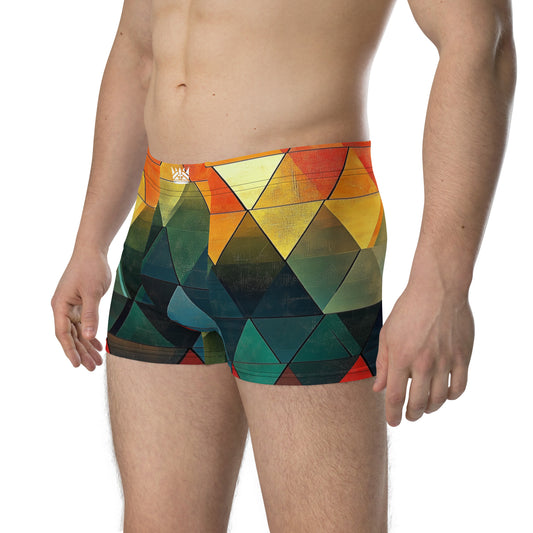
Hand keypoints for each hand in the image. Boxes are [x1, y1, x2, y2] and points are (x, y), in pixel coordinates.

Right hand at [51, 248, 111, 370]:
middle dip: (82, 353)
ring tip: (97, 361)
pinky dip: (90, 335)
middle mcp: (62, 308)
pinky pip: (83, 324)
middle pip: (71, 336)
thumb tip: (87, 336)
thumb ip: (91, 314)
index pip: (63, 334)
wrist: (92, 252)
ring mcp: (70, 306)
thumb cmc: (90, 268)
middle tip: (93, 368)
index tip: (77, 365)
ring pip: (78, 332)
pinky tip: (98, 345)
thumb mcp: (92, 292)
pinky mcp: (80, 304)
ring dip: (87, 346)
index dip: (70, 351)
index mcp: (60, 306)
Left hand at [372, 279, 474, 425]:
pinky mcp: (462, 356)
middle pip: (418, 403)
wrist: (437, 290)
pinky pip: (459, 387)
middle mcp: (423, 363)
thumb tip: (379, 388)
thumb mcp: (387, 335)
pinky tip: (445, 395)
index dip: (393, 414)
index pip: (396, 397)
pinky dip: (451, 396)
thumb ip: (384, 364)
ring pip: (440, 399)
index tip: (393, 422)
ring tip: (425, 408)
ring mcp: (445, 361)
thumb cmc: (408, 310)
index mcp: (401, 357)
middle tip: (409, 416)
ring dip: (431, 408)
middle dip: (411, 414)